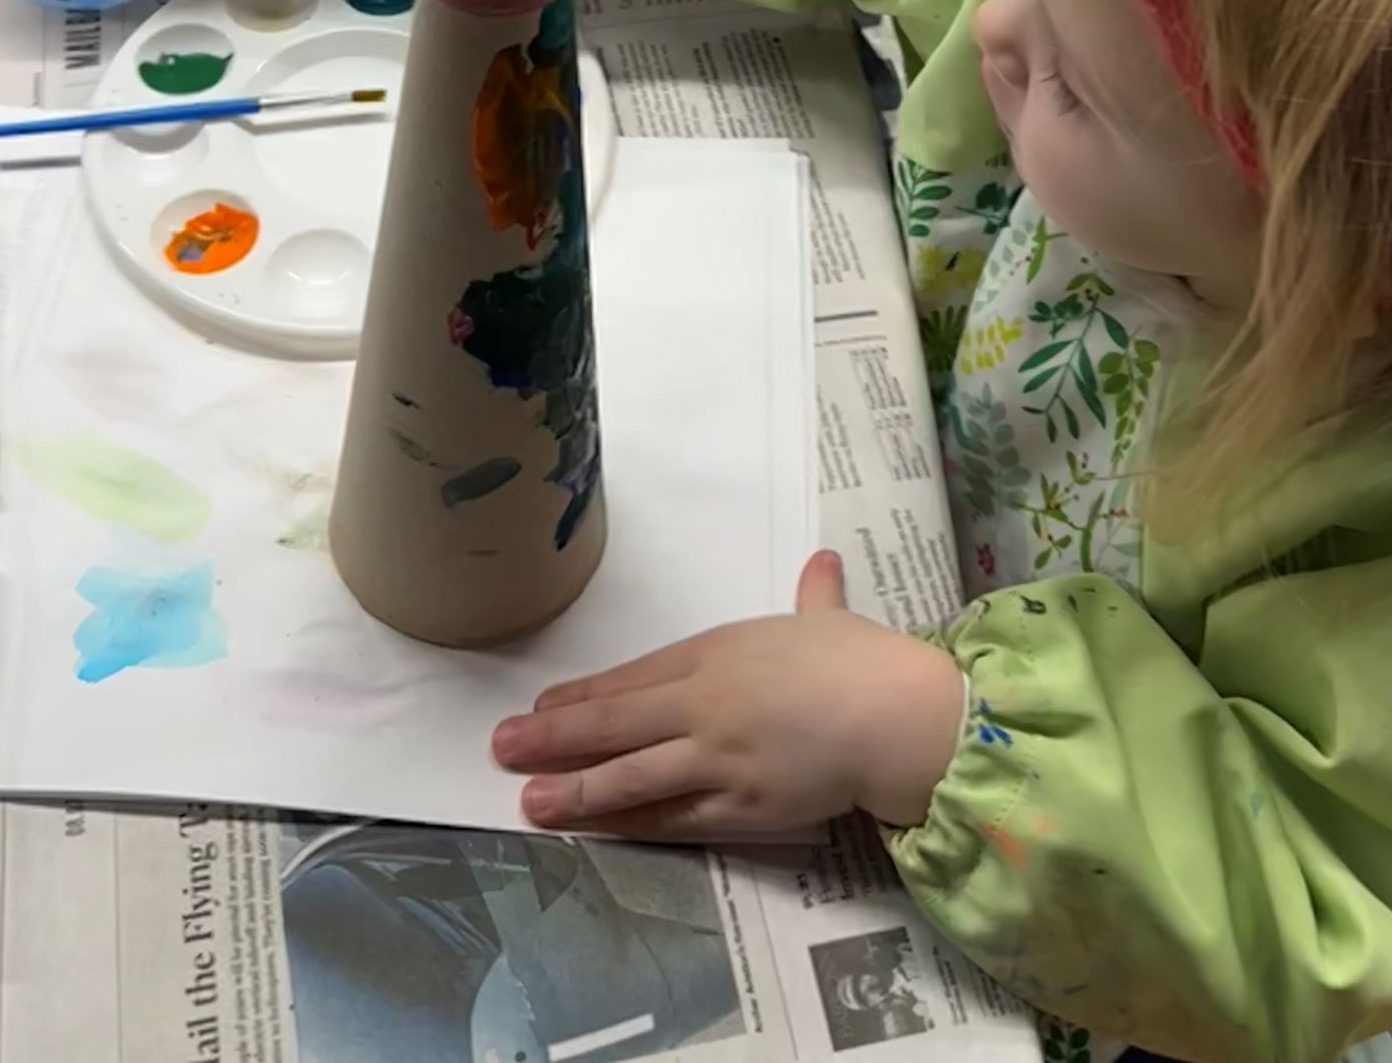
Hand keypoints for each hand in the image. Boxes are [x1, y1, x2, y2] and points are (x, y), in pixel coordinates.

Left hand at [492, 552, 963, 839]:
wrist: (891, 716)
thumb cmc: (858, 659)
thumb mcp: (825, 620)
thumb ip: (814, 595)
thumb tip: (823, 562)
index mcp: (715, 654)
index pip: (631, 676)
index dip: (581, 695)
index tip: (539, 707)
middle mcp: (701, 705)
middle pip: (612, 723)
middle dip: (551, 738)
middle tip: (500, 749)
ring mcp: (714, 760)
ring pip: (630, 776)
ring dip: (574, 790)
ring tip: (529, 802)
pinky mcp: (738, 809)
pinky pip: (672, 818)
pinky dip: (631, 823)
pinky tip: (598, 828)